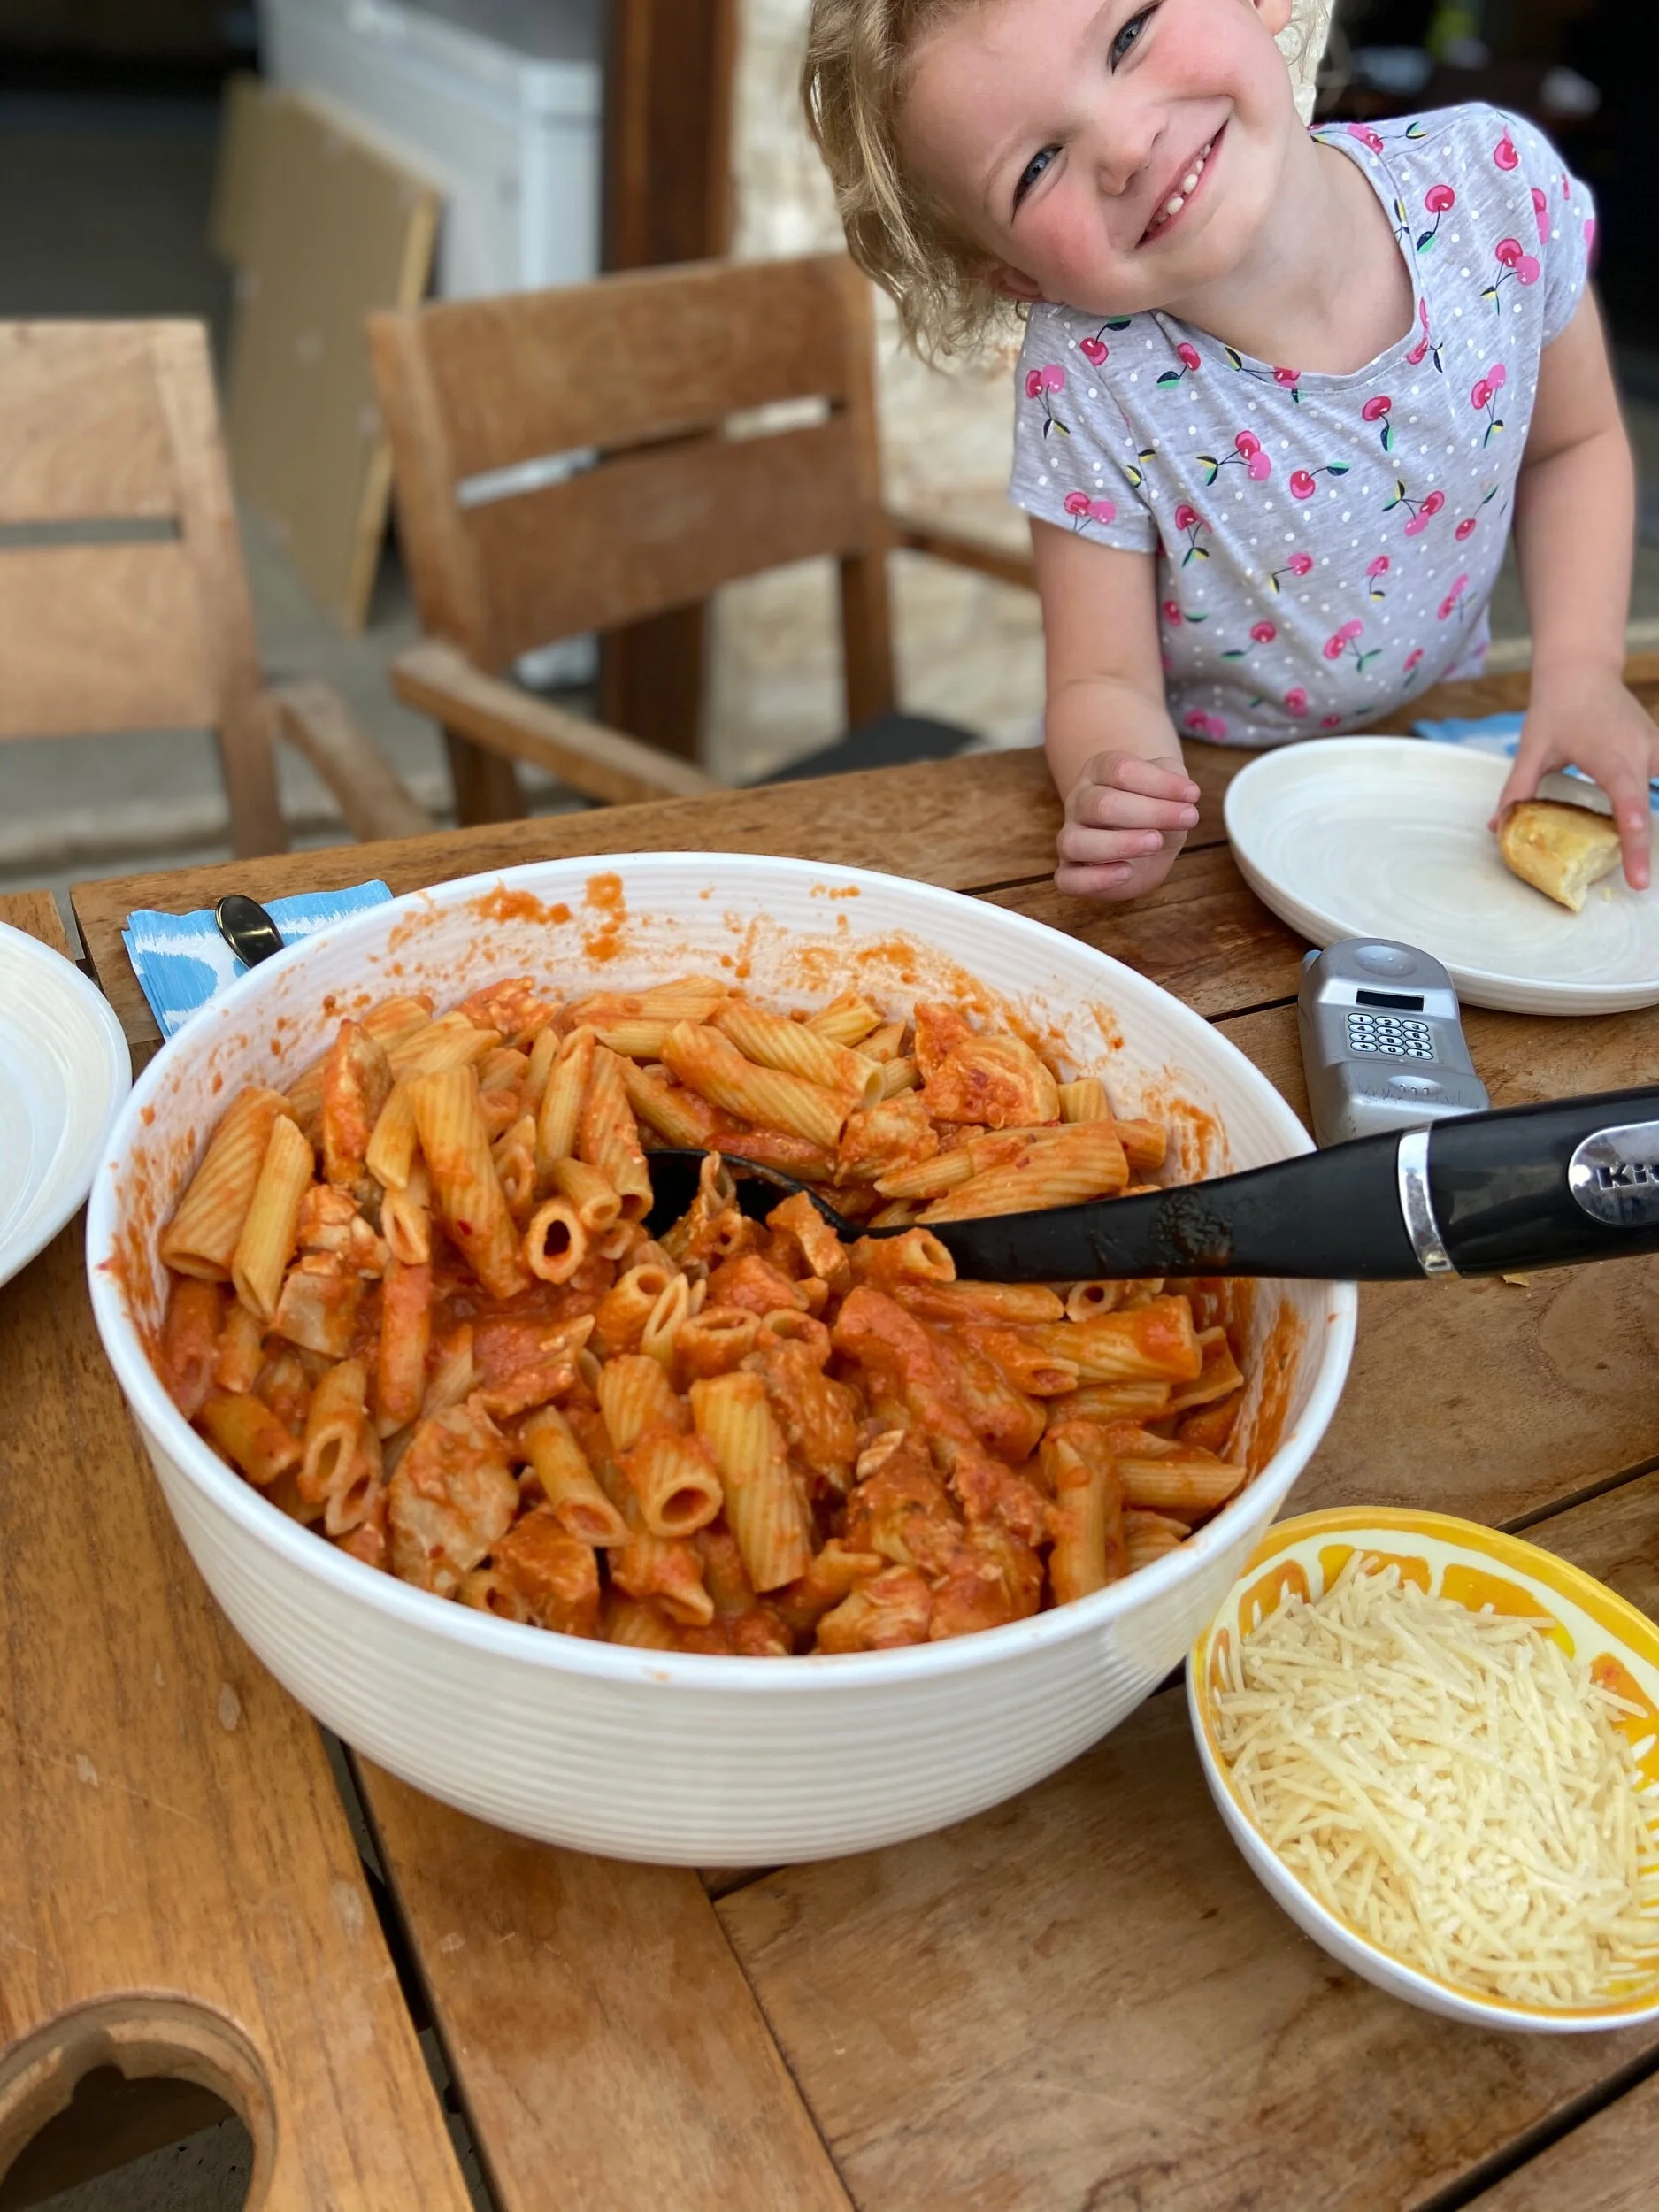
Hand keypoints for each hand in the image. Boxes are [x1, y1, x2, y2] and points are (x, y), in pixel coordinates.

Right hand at [1055, 751, 1200, 900]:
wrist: (1147, 844)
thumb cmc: (1155, 810)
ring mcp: (1069, 838)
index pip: (1119, 770)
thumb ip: (1175, 782)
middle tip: (1187, 819)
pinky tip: (1126, 872)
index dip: (1157, 782)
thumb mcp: (1170, 787)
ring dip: (1119, 844)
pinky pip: (1068, 879)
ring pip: (1076, 843)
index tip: (1193, 795)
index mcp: (1098, 772)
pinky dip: (1095, 879)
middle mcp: (1078, 802)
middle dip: (1148, 813)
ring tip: (1155, 844)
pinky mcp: (1070, 872)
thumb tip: (1185, 793)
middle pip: (1101, 805)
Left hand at [1491, 669, 1657, 889]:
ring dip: (1647, 823)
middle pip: (1647, 808)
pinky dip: (1651, 802)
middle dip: (1644, 846)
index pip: (1628, 803)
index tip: (1637, 873)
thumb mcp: (1532, 748)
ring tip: (1637, 858)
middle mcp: (1640, 753)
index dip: (1634, 838)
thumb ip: (1517, 789)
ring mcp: (1654, 749)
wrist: (1583, 669)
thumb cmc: (1556, 707)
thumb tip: (1496, 827)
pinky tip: (1641, 822)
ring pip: (1658, 795)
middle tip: (1639, 884)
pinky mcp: (1657, 748)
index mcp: (1610, 756)